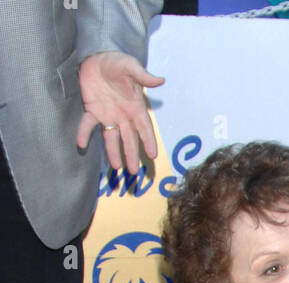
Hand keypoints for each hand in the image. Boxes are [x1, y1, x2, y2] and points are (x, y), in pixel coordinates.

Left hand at [77, 51, 164, 174]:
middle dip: (132, 155)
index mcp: (135, 107)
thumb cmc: (116, 62)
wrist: (96, 57)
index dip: (149, 141)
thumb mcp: (130, 66)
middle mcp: (123, 116)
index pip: (144, 128)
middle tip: (134, 172)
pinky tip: (81, 144)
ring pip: (112, 137)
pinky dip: (84, 133)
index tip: (153, 156)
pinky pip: (88, 124)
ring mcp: (108, 115)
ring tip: (116, 167)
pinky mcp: (92, 111)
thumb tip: (160, 80)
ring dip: (113, 152)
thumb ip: (143, 75)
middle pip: (129, 139)